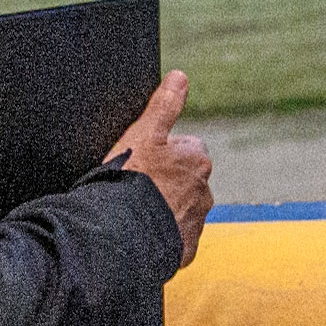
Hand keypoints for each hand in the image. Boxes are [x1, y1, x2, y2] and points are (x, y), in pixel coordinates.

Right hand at [108, 71, 212, 267]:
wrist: (120, 233)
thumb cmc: (131, 180)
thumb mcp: (143, 134)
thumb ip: (164, 104)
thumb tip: (180, 76)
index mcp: (198, 160)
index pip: (186, 149)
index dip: (162, 153)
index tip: (142, 162)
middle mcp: (205, 192)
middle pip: (184, 181)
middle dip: (166, 183)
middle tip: (136, 187)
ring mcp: (196, 223)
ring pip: (180, 209)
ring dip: (163, 209)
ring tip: (135, 211)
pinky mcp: (185, 250)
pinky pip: (174, 238)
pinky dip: (161, 234)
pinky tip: (140, 231)